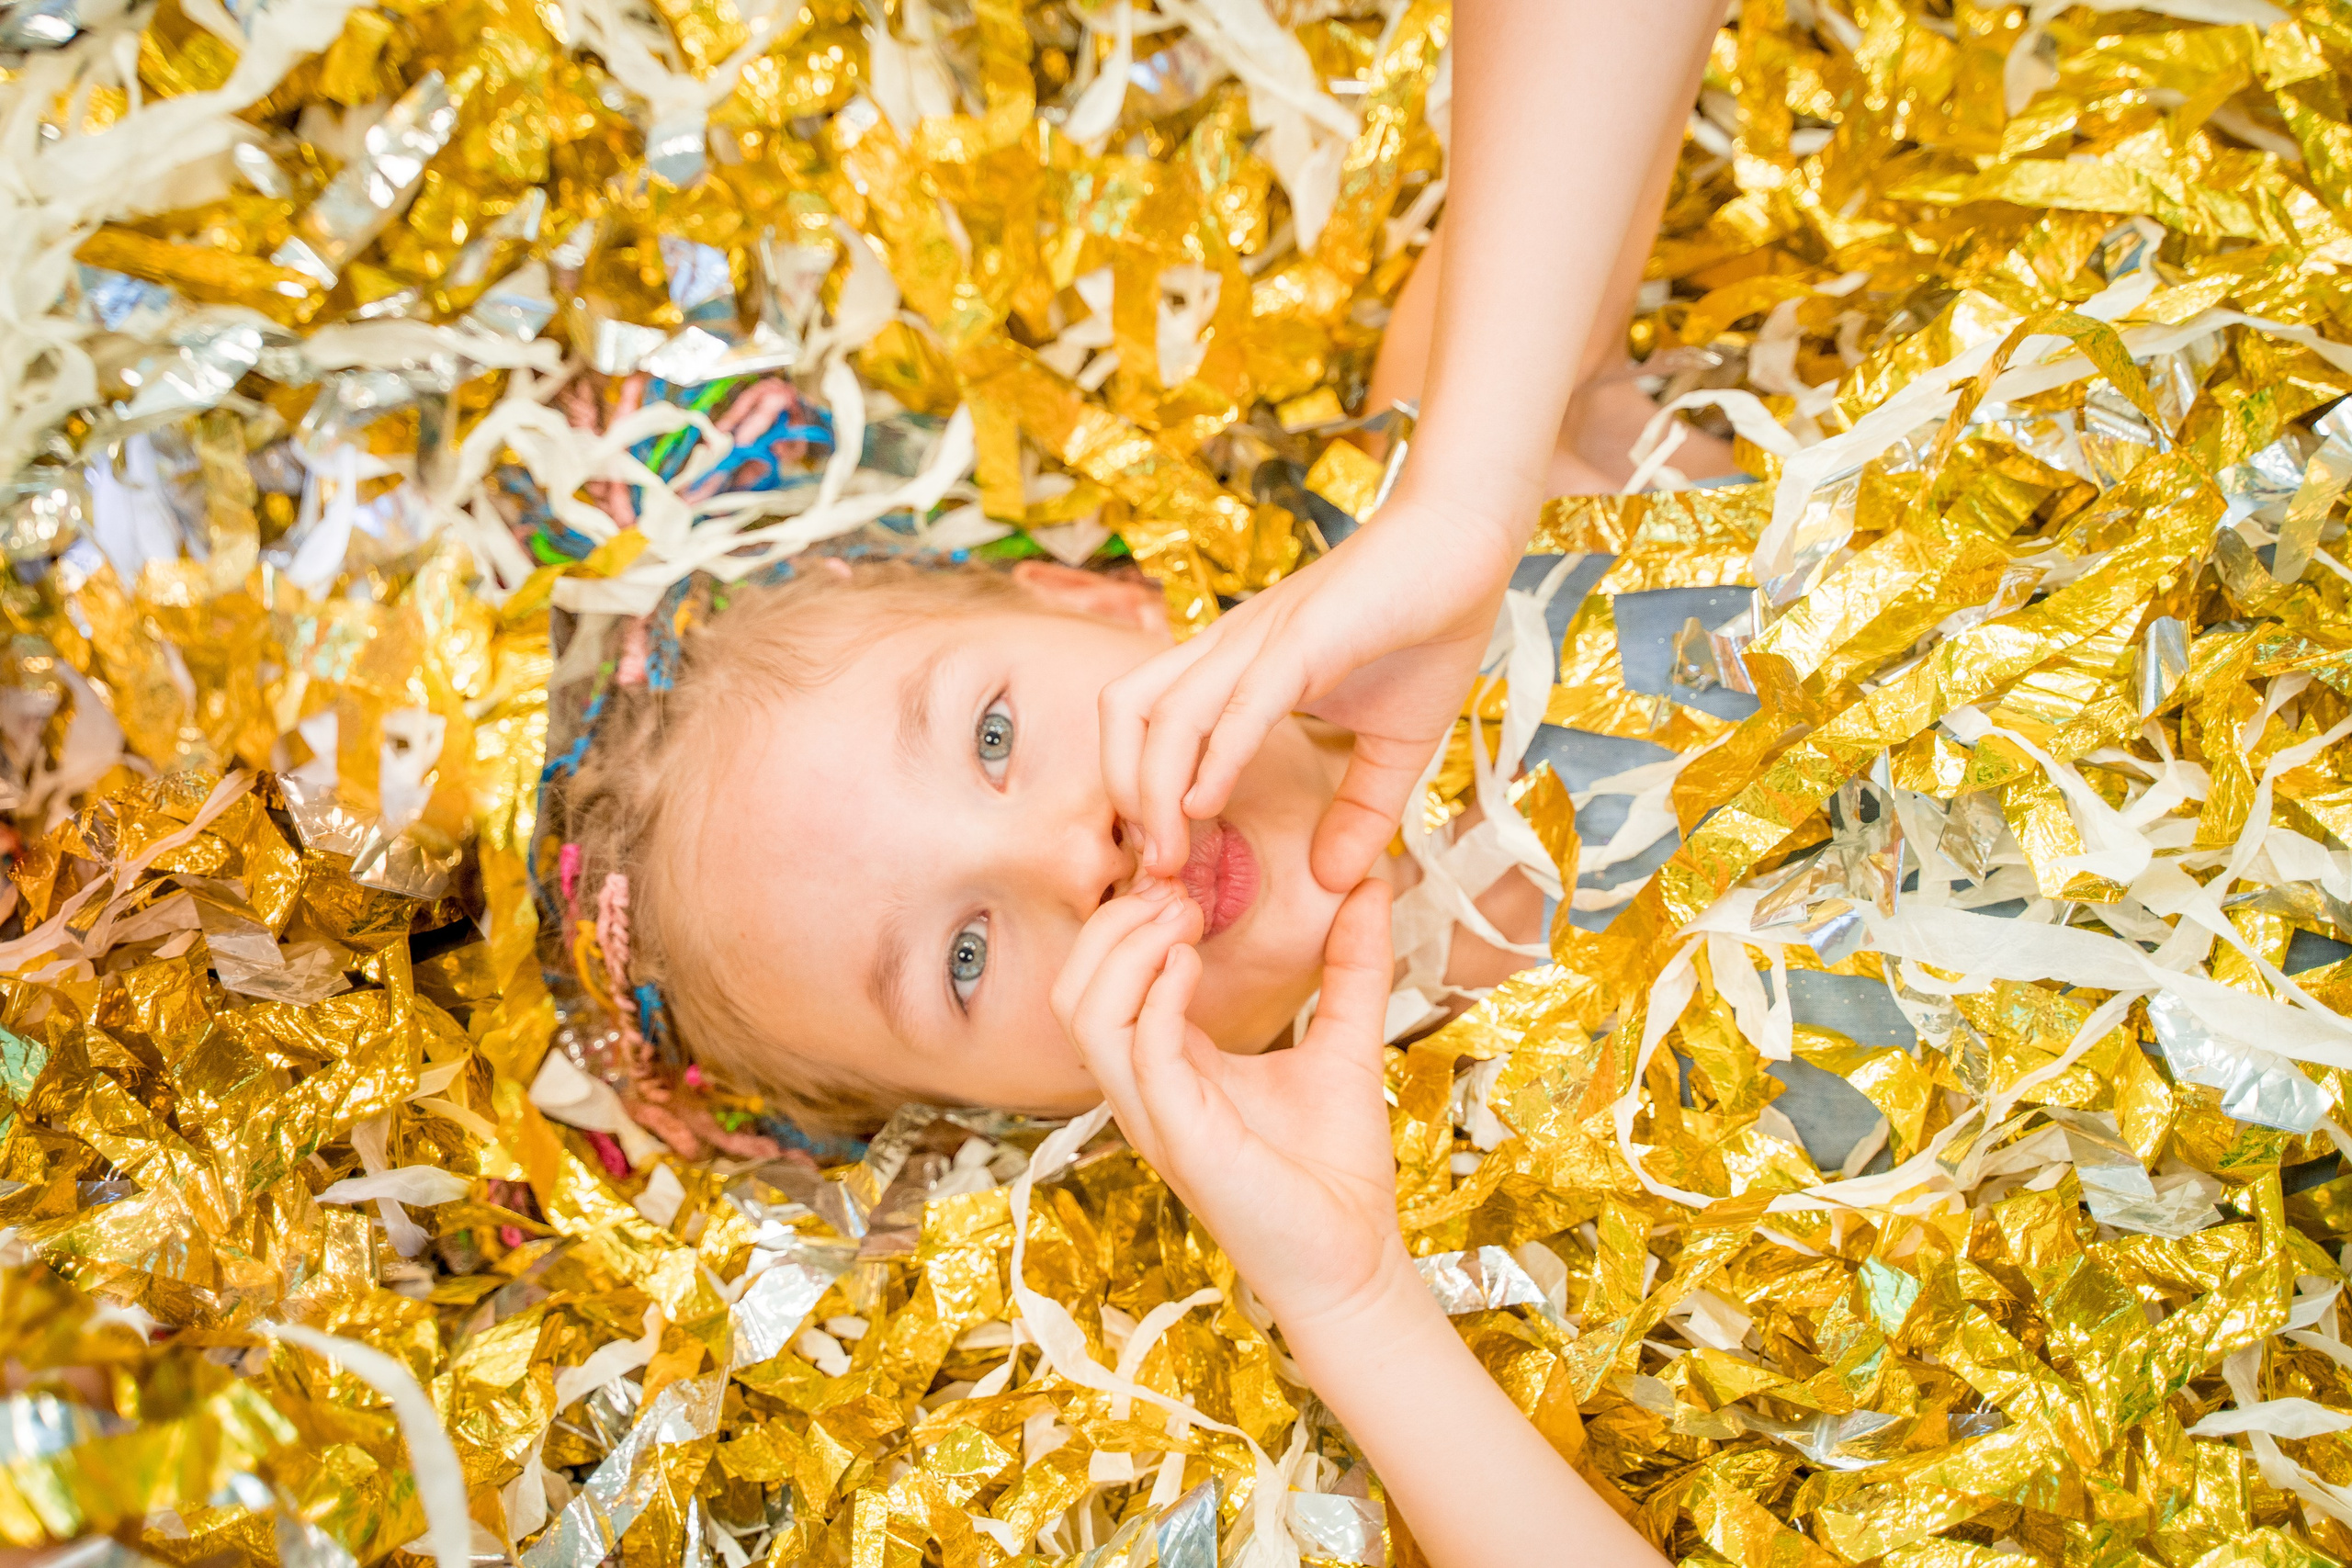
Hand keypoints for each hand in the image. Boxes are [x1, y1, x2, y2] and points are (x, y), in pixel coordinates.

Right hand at [1050, 877, 1403, 1333]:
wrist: (1358, 1261)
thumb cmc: (1338, 1171)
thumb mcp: (1346, 1043)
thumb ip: (1353, 968)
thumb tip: (1370, 888)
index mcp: (1169, 1068)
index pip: (1106, 982)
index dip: (1130, 921)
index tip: (1185, 875)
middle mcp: (1145, 1091)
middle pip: (1073, 989)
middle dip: (1114, 925)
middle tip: (1179, 890)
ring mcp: (1154, 1115)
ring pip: (1084, 1014)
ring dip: (1124, 950)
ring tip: (1181, 916)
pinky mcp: (1180, 1137)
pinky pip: (1138, 1053)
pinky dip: (1156, 997)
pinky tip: (1190, 963)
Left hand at [1100, 487, 1521, 895]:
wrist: (1465, 543)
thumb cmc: (1428, 628)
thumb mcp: (1397, 744)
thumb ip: (1363, 809)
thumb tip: (1336, 877)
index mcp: (1237, 669)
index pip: (1146, 726)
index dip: (1139, 796)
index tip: (1168, 862)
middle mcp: (1230, 651)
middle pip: (1124, 713)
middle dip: (1124, 795)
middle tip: (1157, 866)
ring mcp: (1260, 641)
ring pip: (1163, 712)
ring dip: (1154, 791)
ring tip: (1171, 853)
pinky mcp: (1303, 639)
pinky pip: (1240, 703)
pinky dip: (1215, 756)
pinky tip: (1206, 805)